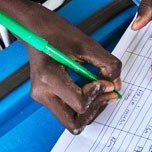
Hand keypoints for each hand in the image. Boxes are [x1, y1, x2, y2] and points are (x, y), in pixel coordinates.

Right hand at [0, 0, 121, 132]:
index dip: (98, 94)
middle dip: (95, 110)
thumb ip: (107, 65)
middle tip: (108, 93)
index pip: (80, 103)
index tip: (106, 80)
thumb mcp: (88, 45)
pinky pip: (68, 111)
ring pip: (71, 121)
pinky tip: (91, 89)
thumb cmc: (57, 32)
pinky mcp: (45, 96)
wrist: (35, 28)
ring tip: (101, 91)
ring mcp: (42, 97)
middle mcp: (42, 93)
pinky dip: (83, 105)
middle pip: (74, 123)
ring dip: (90, 109)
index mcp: (48, 78)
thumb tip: (116, 86)